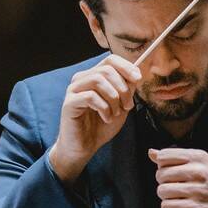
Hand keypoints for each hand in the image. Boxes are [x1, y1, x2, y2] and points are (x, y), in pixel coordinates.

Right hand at [49, 55, 142, 184]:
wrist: (85, 147)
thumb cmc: (101, 126)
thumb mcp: (120, 106)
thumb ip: (127, 90)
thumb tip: (136, 74)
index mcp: (94, 76)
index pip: (110, 60)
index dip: (126, 67)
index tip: (138, 79)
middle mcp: (82, 79)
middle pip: (106, 69)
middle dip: (123, 88)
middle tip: (127, 106)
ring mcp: (73, 90)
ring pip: (98, 80)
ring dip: (113, 98)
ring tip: (115, 113)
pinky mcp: (69, 103)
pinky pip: (90, 96)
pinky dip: (104, 108)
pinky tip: (106, 118)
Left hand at [150, 148, 207, 207]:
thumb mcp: (205, 164)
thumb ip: (177, 158)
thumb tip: (151, 153)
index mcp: (199, 157)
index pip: (164, 156)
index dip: (163, 166)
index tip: (174, 173)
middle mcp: (198, 172)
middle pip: (160, 175)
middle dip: (165, 183)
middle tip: (178, 188)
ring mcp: (197, 191)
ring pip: (162, 191)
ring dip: (168, 197)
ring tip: (181, 198)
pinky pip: (167, 206)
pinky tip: (183, 207)